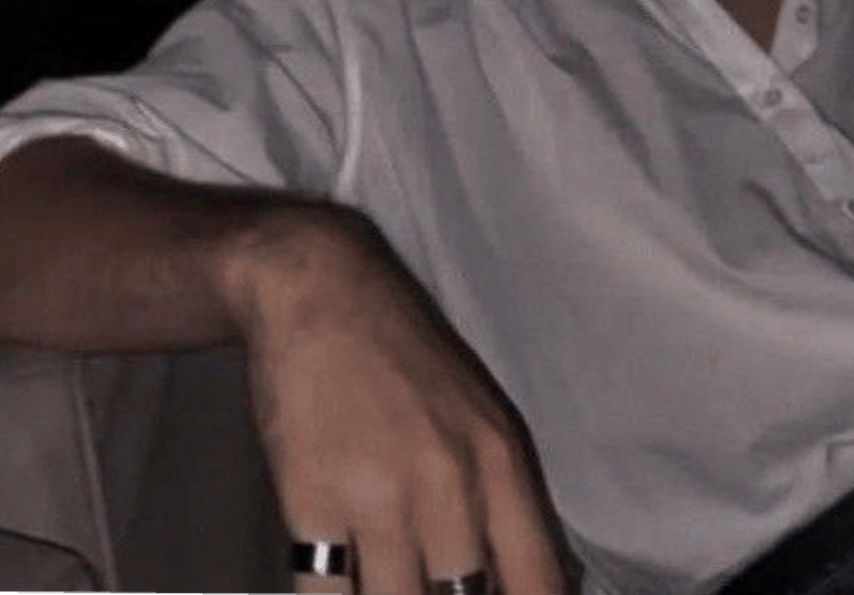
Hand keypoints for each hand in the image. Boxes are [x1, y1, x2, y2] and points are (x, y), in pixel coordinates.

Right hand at [234, 210, 570, 594]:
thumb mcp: (476, 416)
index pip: (540, 582)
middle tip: (425, 586)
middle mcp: (453, 481)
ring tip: (381, 581)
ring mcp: (382, 492)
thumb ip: (500, 502)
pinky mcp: (312, 499)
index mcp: (501, 459)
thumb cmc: (402, 356)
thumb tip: (524, 586)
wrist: (320, 289)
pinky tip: (339, 585)